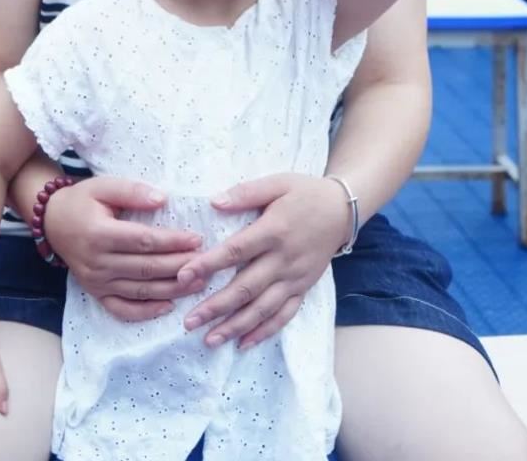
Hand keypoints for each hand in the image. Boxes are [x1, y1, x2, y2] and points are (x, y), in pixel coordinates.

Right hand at [41, 176, 203, 321]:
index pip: (143, 241)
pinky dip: (146, 312)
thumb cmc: (82, 201)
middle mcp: (97, 262)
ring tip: (197, 283)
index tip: (197, 239)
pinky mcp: (96, 294)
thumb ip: (132, 191)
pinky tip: (168, 306)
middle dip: (179, 266)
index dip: (172, 242)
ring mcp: (96, 282)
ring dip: (171, 290)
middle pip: (146, 268)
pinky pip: (122, 309)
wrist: (52, 222)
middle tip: (206, 263)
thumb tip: (162, 200)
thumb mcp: (103, 186)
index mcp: (99, 234)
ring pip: (140, 291)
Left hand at [177, 173, 352, 350]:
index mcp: (273, 230)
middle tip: (188, 321)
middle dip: (215, 307)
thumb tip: (215, 202)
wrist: (343, 210)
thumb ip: (246, 193)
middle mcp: (283, 259)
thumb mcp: (277, 183)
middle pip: (245, 288)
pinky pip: (283, 315)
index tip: (183, 276)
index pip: (235, 252)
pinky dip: (264, 331)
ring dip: (235, 326)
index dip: (208, 265)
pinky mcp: (303, 288)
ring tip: (209, 339)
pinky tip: (244, 343)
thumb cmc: (305, 193)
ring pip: (262, 308)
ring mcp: (295, 278)